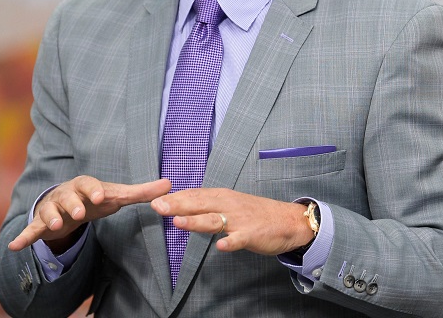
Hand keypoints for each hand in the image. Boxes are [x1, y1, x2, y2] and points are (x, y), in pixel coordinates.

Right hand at [8, 176, 171, 251]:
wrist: (71, 205)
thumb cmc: (97, 198)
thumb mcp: (118, 195)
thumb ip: (142, 192)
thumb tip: (170, 184)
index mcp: (86, 185)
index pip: (89, 183)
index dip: (94, 189)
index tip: (101, 196)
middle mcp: (66, 194)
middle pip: (68, 196)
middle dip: (73, 203)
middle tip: (80, 212)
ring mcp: (52, 208)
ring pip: (49, 211)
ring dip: (51, 217)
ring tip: (56, 225)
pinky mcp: (42, 224)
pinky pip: (31, 230)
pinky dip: (22, 238)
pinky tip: (14, 247)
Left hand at [150, 188, 313, 255]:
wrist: (288, 220)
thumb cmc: (257, 213)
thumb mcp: (231, 204)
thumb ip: (209, 205)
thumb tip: (182, 205)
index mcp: (223, 197)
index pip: (195, 195)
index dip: (175, 198)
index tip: (154, 200)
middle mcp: (229, 205)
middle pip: (200, 205)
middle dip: (178, 206)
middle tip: (157, 207)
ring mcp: (241, 220)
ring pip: (215, 220)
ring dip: (197, 221)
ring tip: (178, 222)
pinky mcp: (253, 234)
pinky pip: (240, 239)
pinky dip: (231, 242)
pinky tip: (221, 246)